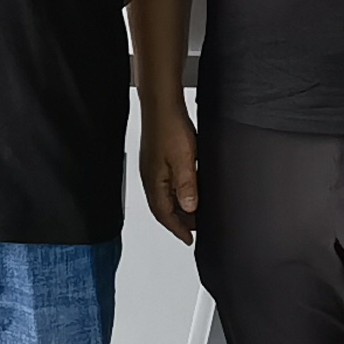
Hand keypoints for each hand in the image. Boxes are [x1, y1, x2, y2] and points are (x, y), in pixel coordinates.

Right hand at [141, 100, 199, 243]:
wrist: (161, 104)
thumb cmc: (169, 127)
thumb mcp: (184, 160)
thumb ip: (187, 186)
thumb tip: (189, 208)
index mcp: (154, 182)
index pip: (164, 215)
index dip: (178, 229)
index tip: (188, 239)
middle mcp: (150, 177)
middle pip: (162, 208)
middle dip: (178, 222)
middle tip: (193, 229)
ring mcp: (152, 168)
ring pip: (164, 197)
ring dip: (177, 208)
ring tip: (193, 213)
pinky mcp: (156, 159)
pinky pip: (165, 184)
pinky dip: (176, 193)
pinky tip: (187, 189)